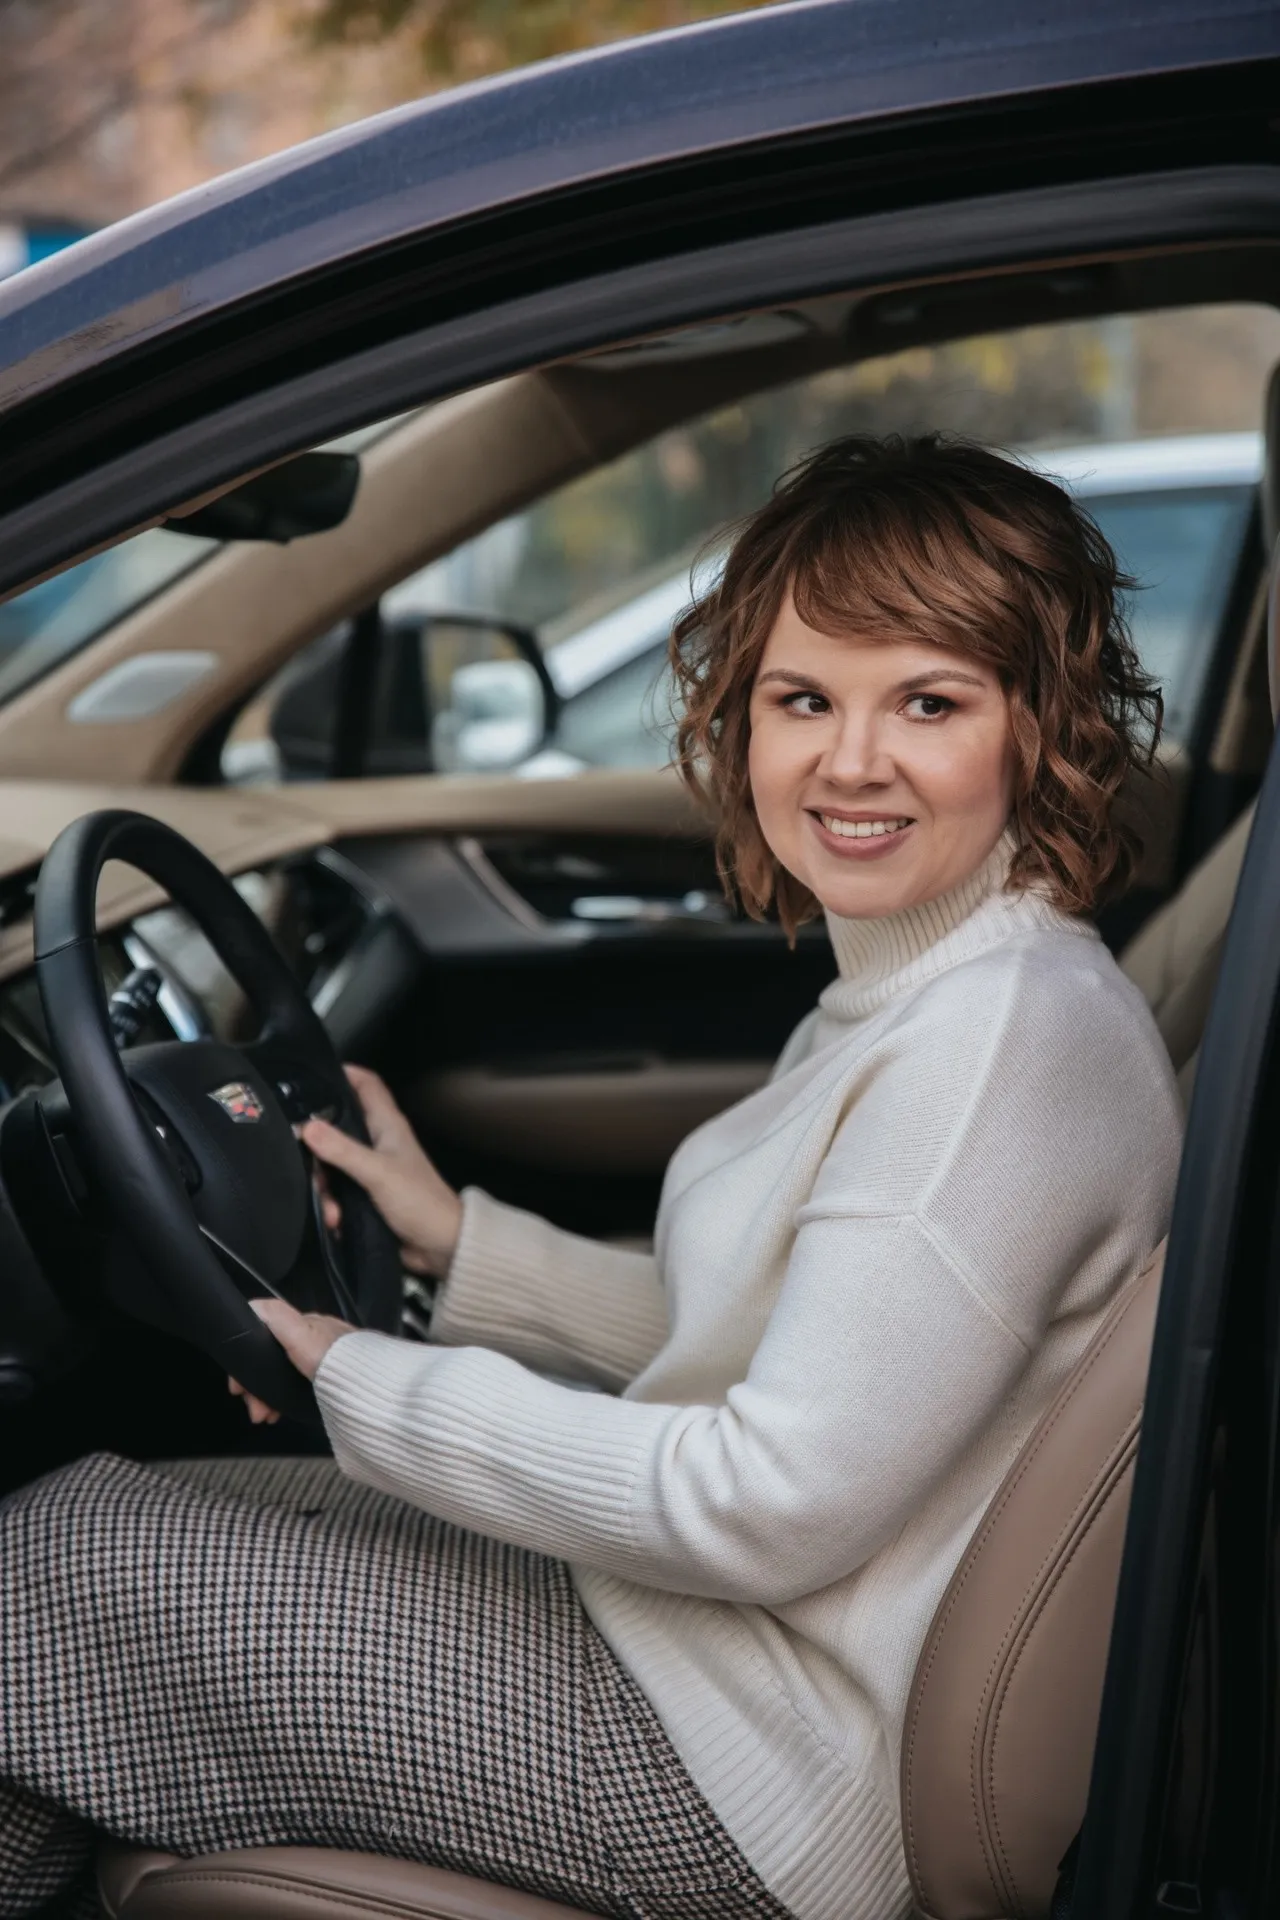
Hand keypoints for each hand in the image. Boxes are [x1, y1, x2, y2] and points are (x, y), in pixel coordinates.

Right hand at [228, 1296, 353, 1423]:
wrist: (371, 1391)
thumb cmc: (334, 1361)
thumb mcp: (302, 1335)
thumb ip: (278, 1317)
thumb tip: (251, 1305)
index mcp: (306, 1327)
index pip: (264, 1338)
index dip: (246, 1361)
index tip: (237, 1388)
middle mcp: (312, 1342)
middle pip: (271, 1361)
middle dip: (255, 1387)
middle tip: (255, 1412)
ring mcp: (319, 1364)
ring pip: (281, 1378)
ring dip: (265, 1398)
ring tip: (264, 1417)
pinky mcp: (327, 1384)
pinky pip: (295, 1390)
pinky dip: (282, 1402)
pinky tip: (279, 1414)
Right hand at [299, 1064, 462, 1279]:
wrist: (441, 1247)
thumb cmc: (419, 1201)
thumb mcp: (378, 1173)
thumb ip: (343, 1150)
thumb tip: (306, 1126)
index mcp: (387, 1125)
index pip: (365, 1085)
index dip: (342, 1074)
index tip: (309, 1078)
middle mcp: (377, 1142)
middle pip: (336, 1128)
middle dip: (318, 1149)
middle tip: (308, 1166)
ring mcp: (370, 1170)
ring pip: (332, 1165)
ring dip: (325, 1189)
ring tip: (332, 1211)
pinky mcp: (364, 1197)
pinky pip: (337, 1193)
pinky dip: (333, 1208)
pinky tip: (337, 1223)